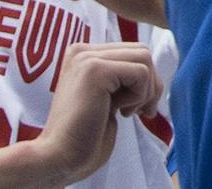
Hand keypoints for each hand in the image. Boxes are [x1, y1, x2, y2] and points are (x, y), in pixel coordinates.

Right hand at [21, 41, 160, 185]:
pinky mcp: (95, 69)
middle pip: (142, 51)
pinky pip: (140, 73)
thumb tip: (153, 73)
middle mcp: (82, 51)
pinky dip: (140, 96)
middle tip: (142, 112)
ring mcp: (86, 57)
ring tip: (127, 112)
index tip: (139, 108)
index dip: (146, 80)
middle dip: (152, 84)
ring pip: (144, 58)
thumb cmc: (85, 139)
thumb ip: (122, 80)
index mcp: (83, 56)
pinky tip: (119, 113)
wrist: (58, 159)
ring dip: (146, 91)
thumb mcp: (108, 99)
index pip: (132, 52)